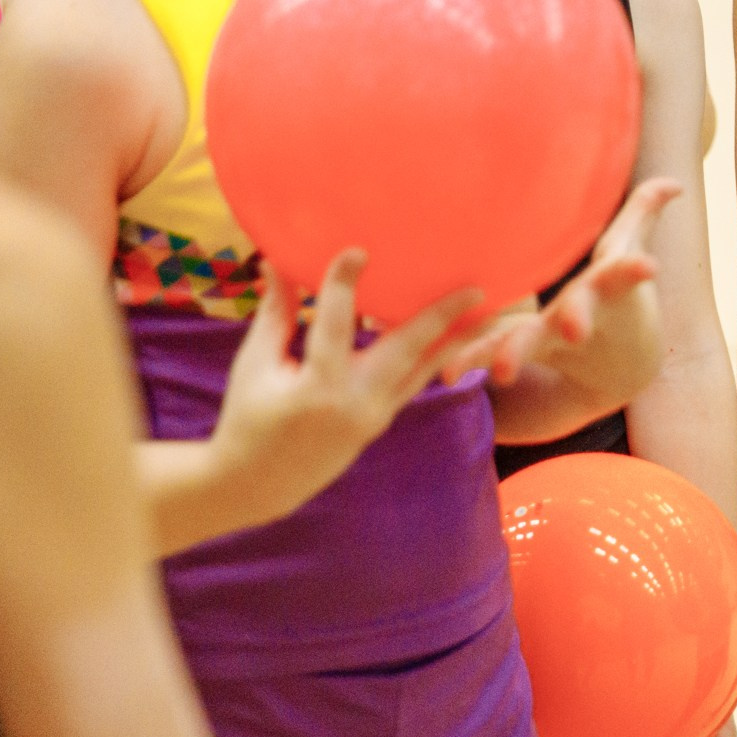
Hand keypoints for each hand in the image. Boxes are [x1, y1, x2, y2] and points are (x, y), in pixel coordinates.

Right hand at [209, 250, 482, 528]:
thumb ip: (275, 314)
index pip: (333, 324)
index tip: (358, 251)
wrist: (259, 485)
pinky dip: (435, 357)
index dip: (343, 285)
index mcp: (316, 387)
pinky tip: (456, 334)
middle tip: (476, 289)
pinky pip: (414, 383)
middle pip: (405, 351)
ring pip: (423, 371)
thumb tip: (275, 262)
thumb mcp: (255, 365)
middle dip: (442, 317)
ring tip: (489, 313)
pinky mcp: (382, 421)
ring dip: (457, 341)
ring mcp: (375, 416)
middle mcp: (355, 402)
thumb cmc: (248, 418)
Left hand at [444, 180, 675, 403]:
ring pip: (530, 344)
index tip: (649, 268)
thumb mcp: (629, 254)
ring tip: (501, 370)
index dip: (634, 269)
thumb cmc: (619, 297)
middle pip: (577, 316)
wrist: (619, 365)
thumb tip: (674, 182)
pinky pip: (490, 353)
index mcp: (605, 289)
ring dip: (512, 353)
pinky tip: (447, 374)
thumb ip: (642, 215)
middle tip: (576, 328)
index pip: (624, 275)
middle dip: (577, 318)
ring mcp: (549, 338)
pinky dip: (471, 360)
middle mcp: (579, 316)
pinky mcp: (519, 350)